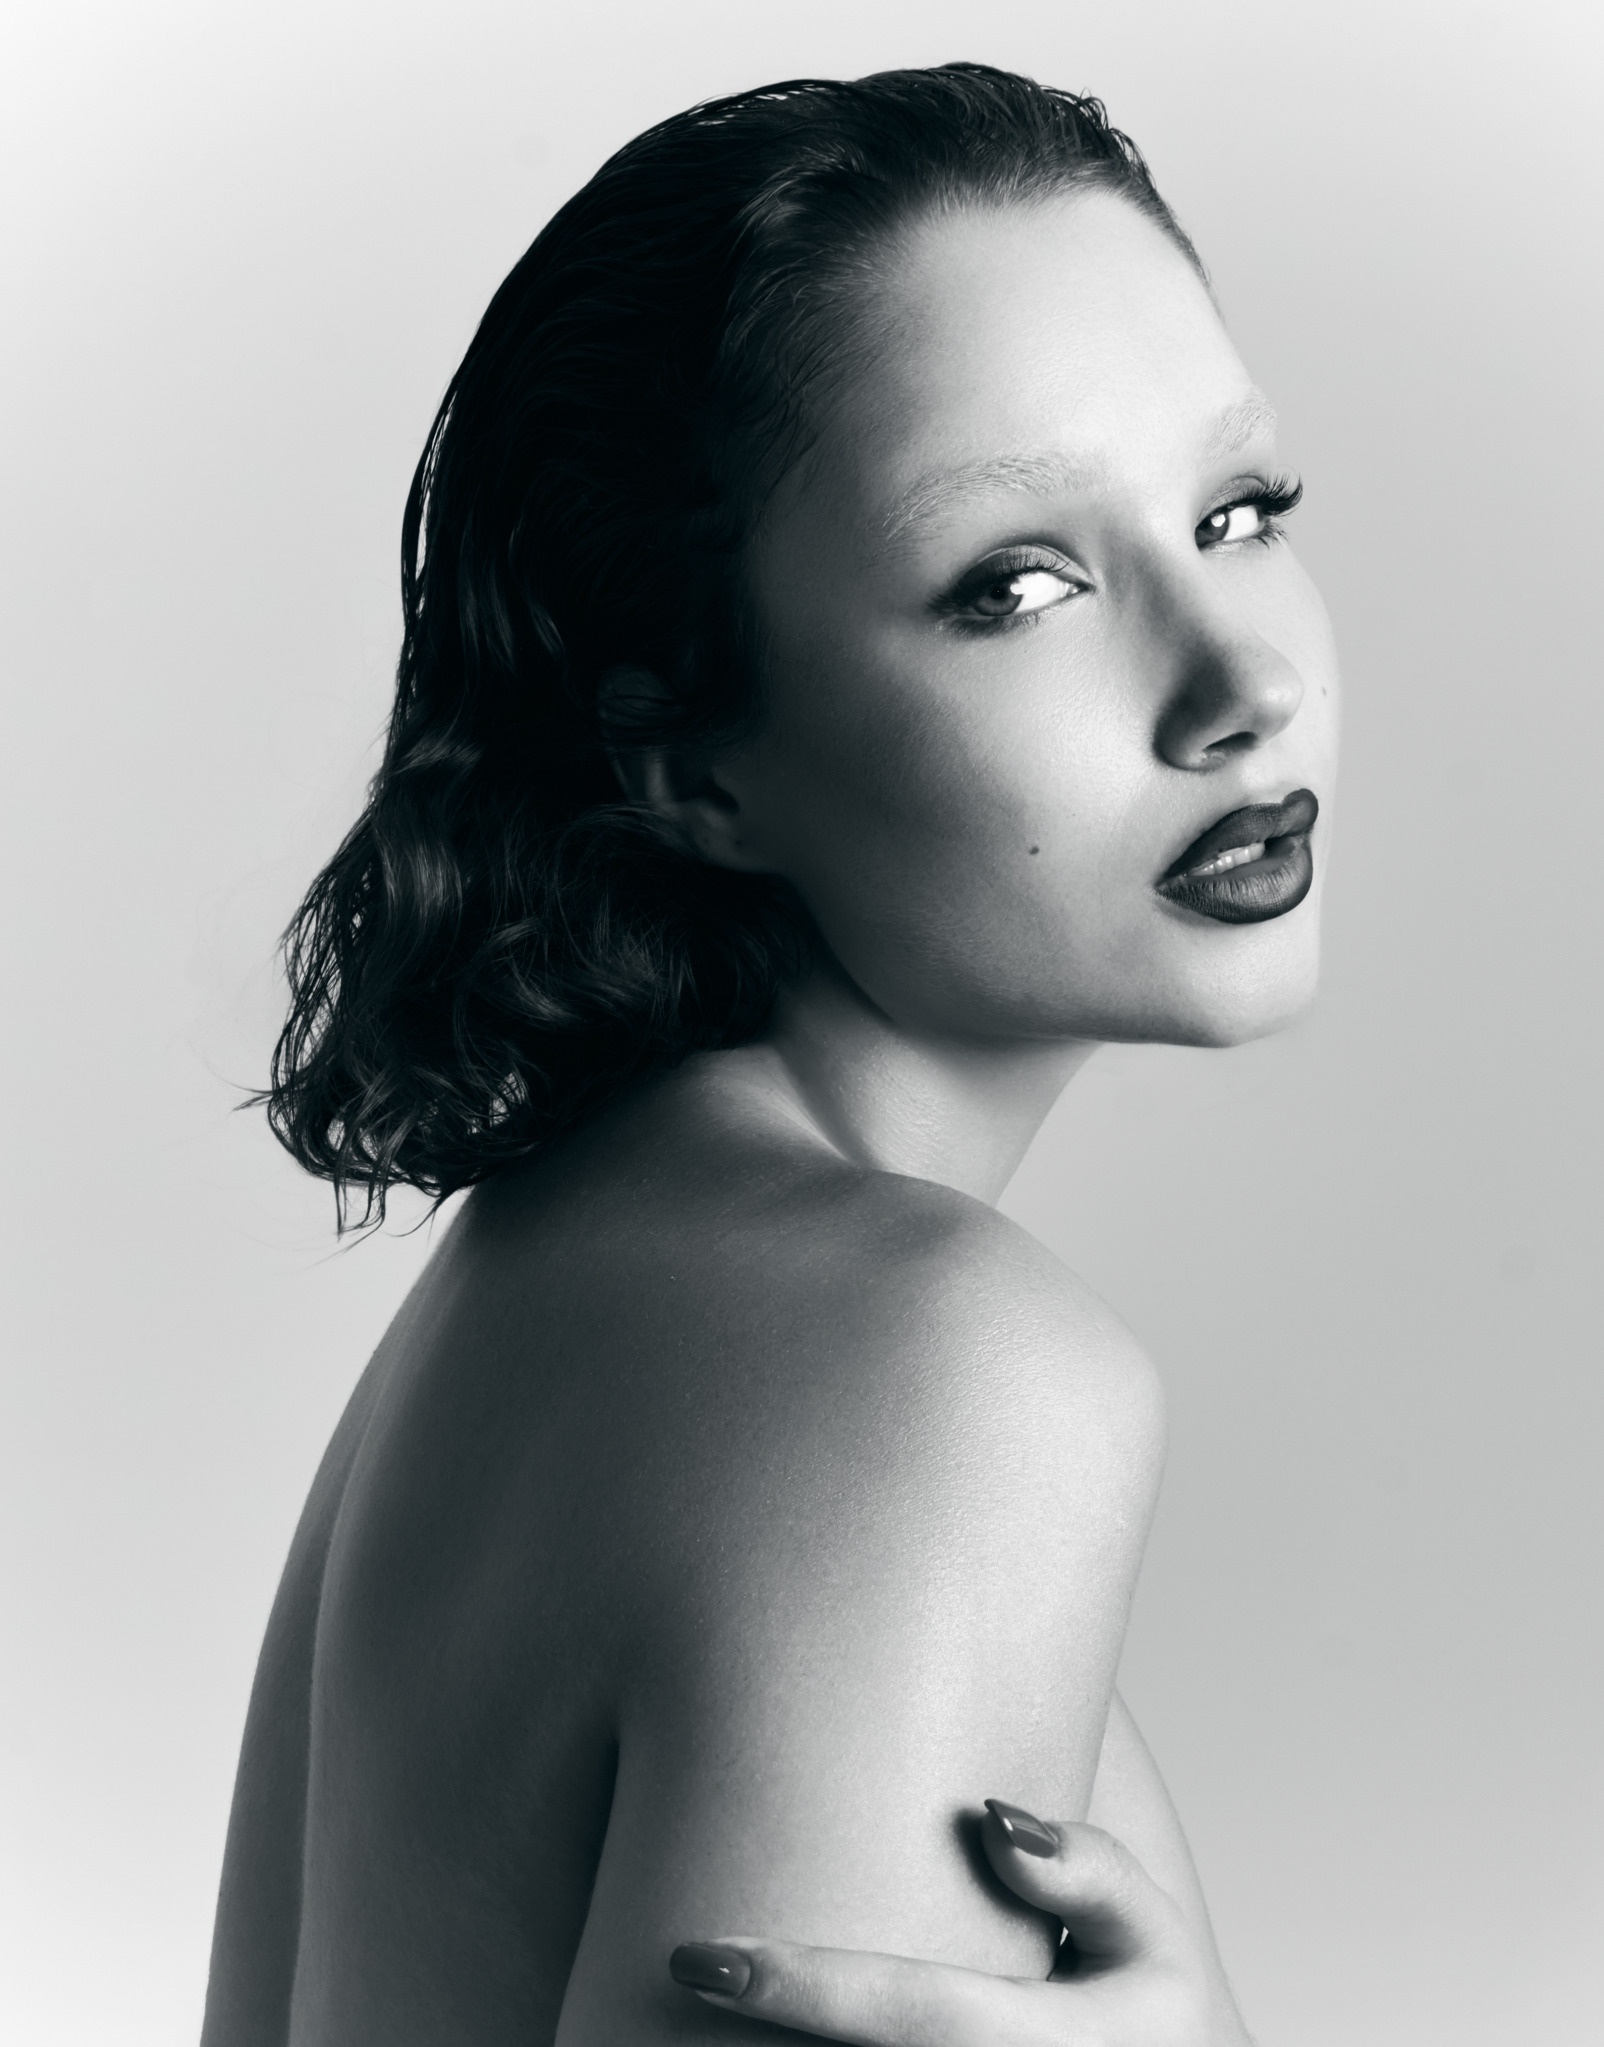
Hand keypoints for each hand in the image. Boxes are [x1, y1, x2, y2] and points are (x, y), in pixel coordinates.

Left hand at [668, 1799, 1252, 2044]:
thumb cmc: (1155, 2028)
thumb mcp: (1156, 1946)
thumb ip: (1091, 1873)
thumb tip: (990, 1820)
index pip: (909, 2015)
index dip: (797, 1986)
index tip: (698, 1954)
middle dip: (751, 2040)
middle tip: (674, 1971)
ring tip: (673, 2018)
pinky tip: (763, 2033)